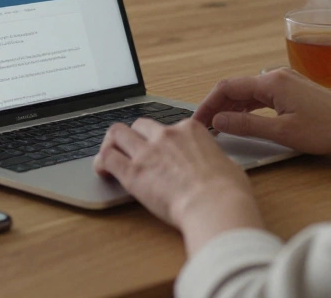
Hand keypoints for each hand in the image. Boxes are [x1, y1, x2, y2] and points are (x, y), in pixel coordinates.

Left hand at [94, 117, 263, 253]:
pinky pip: (108, 158)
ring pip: (117, 133)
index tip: (161, 150)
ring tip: (111, 155)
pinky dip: (102, 162)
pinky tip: (103, 171)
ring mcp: (147, 152)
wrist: (215, 205)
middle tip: (132, 150)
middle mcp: (166, 135)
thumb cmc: (227, 190)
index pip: (168, 125)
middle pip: (139, 125)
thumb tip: (216, 165)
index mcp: (190, 130)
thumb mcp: (228, 164)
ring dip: (113, 143)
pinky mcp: (133, 172)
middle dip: (134, 136)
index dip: (162, 139)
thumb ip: (213, 159)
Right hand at [192, 68, 330, 154]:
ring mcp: (286, 81)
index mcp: (271, 82)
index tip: (198, 121)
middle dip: (217, 105)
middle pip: (236, 87)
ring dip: (231, 107)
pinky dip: (247, 107)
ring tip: (218, 126)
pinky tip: (242, 120)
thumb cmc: (327, 130)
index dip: (209, 104)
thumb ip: (247, 126)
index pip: (227, 87)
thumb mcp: (283, 132)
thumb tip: (219, 121)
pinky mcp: (293, 90)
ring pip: (248, 91)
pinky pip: (262, 95)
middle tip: (204, 126)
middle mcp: (276, 76)